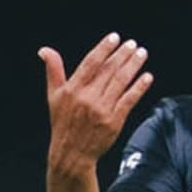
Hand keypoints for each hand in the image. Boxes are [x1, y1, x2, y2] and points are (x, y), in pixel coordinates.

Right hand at [40, 33, 154, 167]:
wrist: (71, 154)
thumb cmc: (63, 124)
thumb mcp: (54, 96)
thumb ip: (53, 71)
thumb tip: (44, 50)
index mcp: (72, 89)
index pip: (91, 63)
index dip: (104, 48)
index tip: (114, 37)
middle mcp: (87, 98)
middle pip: (109, 70)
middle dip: (123, 54)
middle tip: (133, 44)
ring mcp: (102, 109)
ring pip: (121, 81)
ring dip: (133, 65)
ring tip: (141, 54)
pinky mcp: (114, 121)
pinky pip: (129, 99)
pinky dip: (139, 87)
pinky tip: (147, 77)